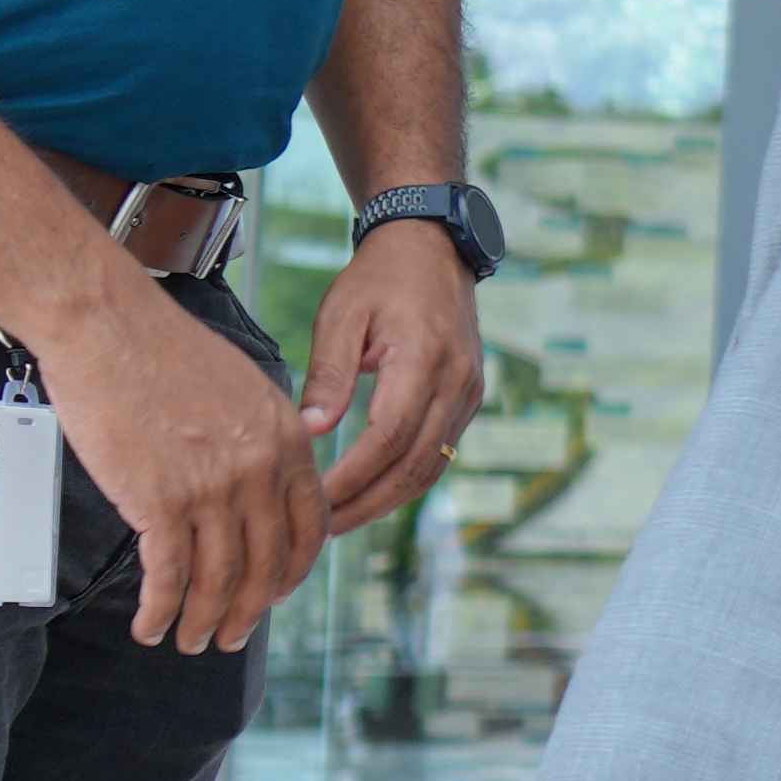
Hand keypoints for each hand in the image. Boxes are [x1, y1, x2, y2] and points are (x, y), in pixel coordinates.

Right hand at [33, 273, 325, 651]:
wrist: (109, 326)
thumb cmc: (164, 352)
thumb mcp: (244, 389)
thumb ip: (263, 438)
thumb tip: (264, 480)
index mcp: (287, 441)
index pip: (308, 527)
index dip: (293, 571)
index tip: (276, 594)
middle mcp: (259, 470)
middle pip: (266, 564)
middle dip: (250, 611)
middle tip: (231, 637)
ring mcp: (211, 488)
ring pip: (218, 579)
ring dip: (203, 620)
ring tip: (190, 642)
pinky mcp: (159, 500)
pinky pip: (168, 575)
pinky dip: (159, 609)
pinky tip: (150, 626)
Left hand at [303, 218, 488, 531]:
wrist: (433, 249)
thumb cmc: (379, 278)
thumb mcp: (342, 315)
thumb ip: (328, 374)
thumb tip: (310, 432)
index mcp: (424, 360)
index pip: (389, 438)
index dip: (352, 477)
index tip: (314, 503)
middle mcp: (456, 383)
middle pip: (415, 465)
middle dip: (368, 503)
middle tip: (321, 531)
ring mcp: (469, 393)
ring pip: (432, 466)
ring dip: (387, 500)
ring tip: (341, 520)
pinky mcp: (468, 398)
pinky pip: (439, 451)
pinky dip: (405, 479)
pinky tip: (370, 491)